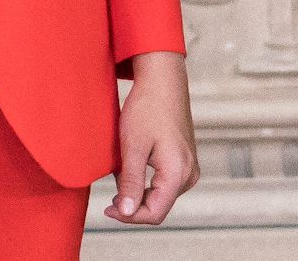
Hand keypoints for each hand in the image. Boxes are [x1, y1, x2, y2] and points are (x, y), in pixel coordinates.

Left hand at [107, 52, 198, 224]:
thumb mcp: (133, 147)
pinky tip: (132, 168)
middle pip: (159, 207)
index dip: (128, 216)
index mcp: (178, 172)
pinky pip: (165, 183)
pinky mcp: (185, 159)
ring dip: (139, 194)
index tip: (107, 208)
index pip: (154, 213)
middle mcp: (189, 173)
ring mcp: (190, 166)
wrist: (163, 80)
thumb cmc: (147, 108)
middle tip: (109, 196)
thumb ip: (130, 183)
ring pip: (162, 196)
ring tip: (120, 177)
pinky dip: (147, 183)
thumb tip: (126, 212)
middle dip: (133, 206)